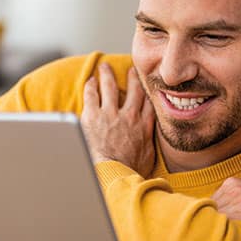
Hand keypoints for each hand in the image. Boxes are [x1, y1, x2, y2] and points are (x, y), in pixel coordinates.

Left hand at [81, 63, 155, 177]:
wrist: (114, 174)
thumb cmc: (130, 171)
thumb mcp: (148, 156)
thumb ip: (148, 143)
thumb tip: (149, 142)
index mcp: (144, 125)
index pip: (149, 101)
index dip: (148, 89)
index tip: (146, 82)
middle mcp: (129, 116)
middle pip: (134, 89)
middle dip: (132, 77)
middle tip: (131, 69)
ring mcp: (110, 114)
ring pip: (110, 87)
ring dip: (108, 75)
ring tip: (105, 67)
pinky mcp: (93, 116)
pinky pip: (92, 95)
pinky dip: (91, 86)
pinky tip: (90, 81)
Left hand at [211, 177, 240, 240]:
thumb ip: (233, 204)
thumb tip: (211, 220)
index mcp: (232, 183)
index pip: (206, 205)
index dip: (206, 222)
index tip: (206, 234)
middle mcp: (234, 189)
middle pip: (207, 213)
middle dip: (209, 228)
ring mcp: (240, 200)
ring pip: (214, 221)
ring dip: (215, 235)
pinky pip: (227, 228)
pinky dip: (225, 238)